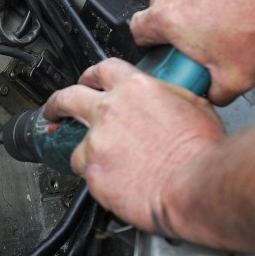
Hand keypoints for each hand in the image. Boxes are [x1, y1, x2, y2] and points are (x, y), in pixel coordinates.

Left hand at [44, 58, 225, 231]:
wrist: (194, 185)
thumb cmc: (200, 151)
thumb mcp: (194, 105)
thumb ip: (168, 98)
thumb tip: (166, 100)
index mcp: (135, 88)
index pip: (104, 70)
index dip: (93, 75)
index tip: (88, 81)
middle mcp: (109, 111)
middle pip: (68, 97)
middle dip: (58, 103)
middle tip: (54, 110)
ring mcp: (97, 142)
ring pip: (77, 144)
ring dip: (86, 152)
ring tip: (100, 162)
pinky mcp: (93, 171)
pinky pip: (86, 173)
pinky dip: (97, 177)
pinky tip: (114, 182)